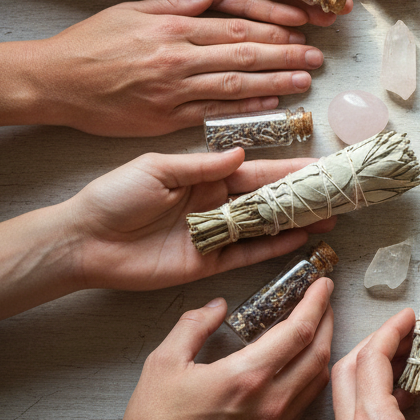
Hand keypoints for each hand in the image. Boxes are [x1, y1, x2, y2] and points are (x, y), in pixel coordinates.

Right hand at [33, 0, 320, 135]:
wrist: (53, 81)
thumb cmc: (90, 44)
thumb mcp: (131, 9)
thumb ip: (175, 3)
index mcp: (173, 27)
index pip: (234, 26)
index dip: (272, 29)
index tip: (300, 30)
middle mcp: (179, 58)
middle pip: (243, 55)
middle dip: (285, 56)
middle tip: (317, 58)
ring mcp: (173, 90)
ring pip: (235, 85)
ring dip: (275, 83)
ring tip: (305, 81)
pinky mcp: (165, 118)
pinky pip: (213, 113)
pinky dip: (245, 110)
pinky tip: (272, 106)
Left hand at [65, 149, 335, 291]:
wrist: (83, 241)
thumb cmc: (112, 198)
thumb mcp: (156, 169)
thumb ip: (202, 165)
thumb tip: (242, 155)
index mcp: (204, 177)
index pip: (256, 171)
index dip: (288, 170)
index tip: (318, 166)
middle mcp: (215, 204)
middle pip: (269, 200)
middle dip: (302, 197)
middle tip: (336, 194)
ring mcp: (215, 235)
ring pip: (265, 228)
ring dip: (296, 223)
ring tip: (330, 219)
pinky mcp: (207, 264)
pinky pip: (248, 255)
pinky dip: (274, 248)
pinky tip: (300, 240)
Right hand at [87, 286, 333, 419]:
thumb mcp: (163, 362)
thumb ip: (194, 325)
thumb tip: (218, 305)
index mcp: (245, 376)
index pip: (299, 330)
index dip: (316, 302)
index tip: (322, 284)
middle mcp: (269, 400)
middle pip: (318, 351)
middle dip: (327, 319)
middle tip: (324, 299)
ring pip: (317, 377)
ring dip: (324, 346)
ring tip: (317, 325)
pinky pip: (305, 400)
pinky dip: (313, 374)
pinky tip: (303, 363)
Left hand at [333, 308, 419, 419]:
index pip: (370, 359)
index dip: (391, 330)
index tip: (411, 317)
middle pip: (347, 368)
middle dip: (376, 342)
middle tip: (408, 332)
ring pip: (345, 390)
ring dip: (372, 367)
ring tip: (410, 358)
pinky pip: (352, 413)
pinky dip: (372, 392)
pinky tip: (405, 393)